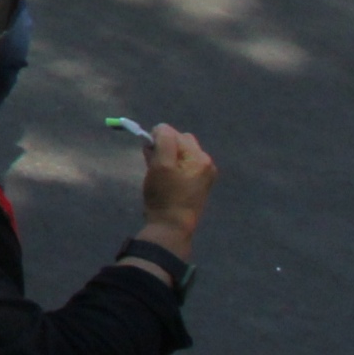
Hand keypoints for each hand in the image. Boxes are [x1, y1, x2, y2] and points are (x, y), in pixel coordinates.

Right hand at [136, 123, 214, 242]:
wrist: (172, 227)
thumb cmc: (165, 195)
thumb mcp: (161, 165)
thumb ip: (163, 141)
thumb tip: (162, 128)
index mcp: (200, 158)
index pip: (175, 134)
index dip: (158, 140)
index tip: (147, 152)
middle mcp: (206, 164)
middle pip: (180, 143)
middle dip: (163, 148)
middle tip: (150, 161)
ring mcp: (203, 175)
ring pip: (179, 155)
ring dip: (165, 158)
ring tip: (155, 173)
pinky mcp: (197, 185)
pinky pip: (182, 167)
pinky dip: (170, 168)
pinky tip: (162, 180)